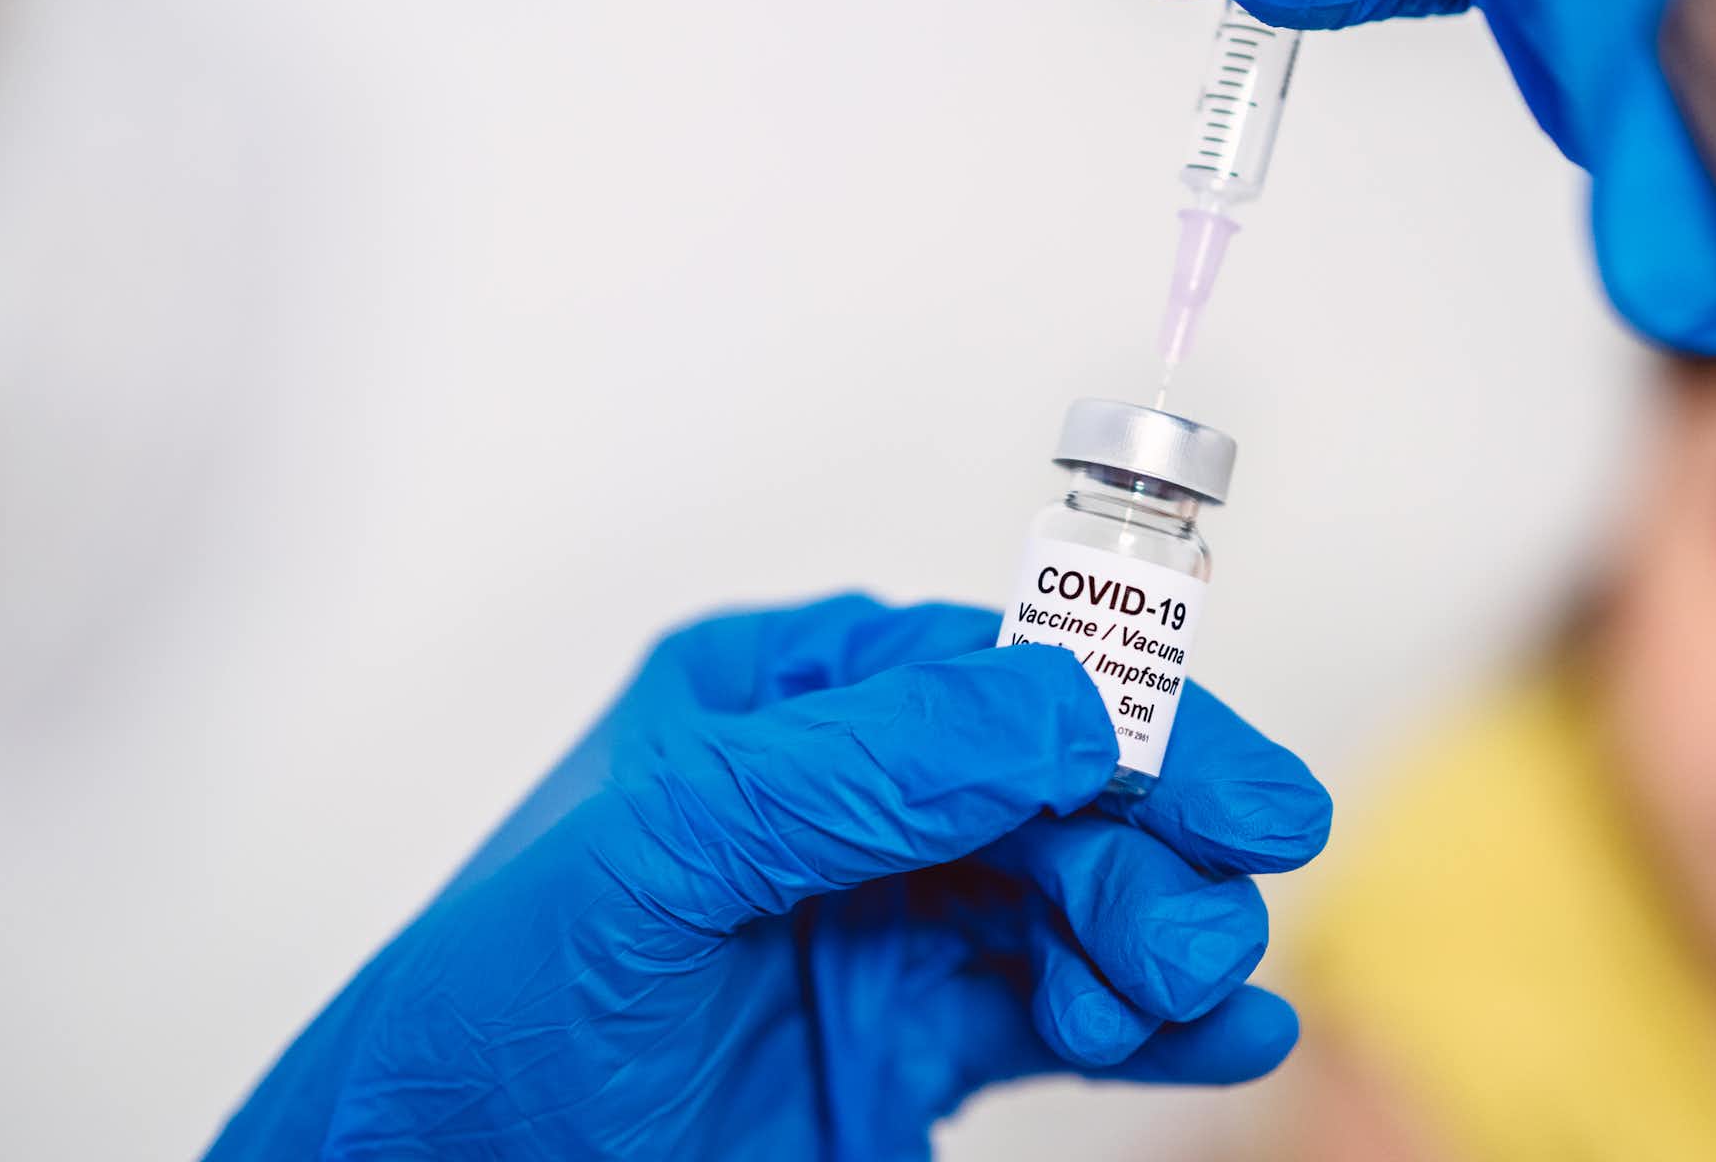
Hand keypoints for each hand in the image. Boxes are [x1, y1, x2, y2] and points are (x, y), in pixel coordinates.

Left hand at [207, 596, 1330, 1159]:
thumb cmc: (490, 1013)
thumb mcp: (665, 853)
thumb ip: (857, 771)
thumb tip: (1058, 709)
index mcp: (780, 707)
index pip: (985, 674)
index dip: (1123, 718)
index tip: (1224, 783)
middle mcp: (852, 802)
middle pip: (1059, 790)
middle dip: (1149, 846)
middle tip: (1204, 920)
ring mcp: (889, 924)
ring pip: (1079, 901)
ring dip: (1158, 937)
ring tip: (1188, 991)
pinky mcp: (915, 1041)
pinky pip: (1065, 1014)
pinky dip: (1155, 1027)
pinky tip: (1220, 1036)